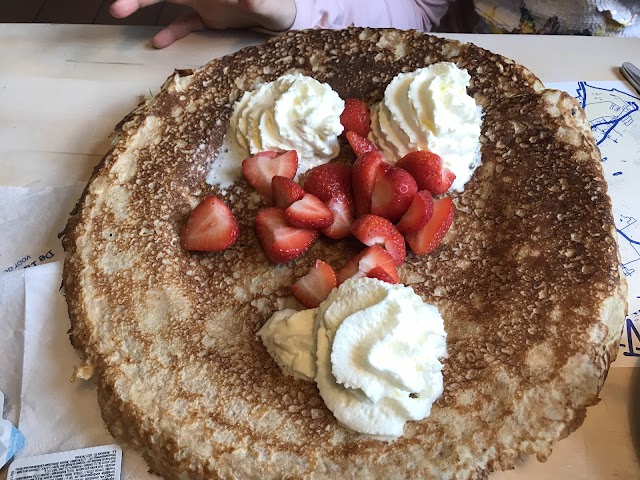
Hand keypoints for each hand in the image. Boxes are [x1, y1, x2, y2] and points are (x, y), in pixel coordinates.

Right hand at [110, 0, 295, 47]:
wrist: (282, 16)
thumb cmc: (276, 4)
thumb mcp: (266, 4)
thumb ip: (254, 1)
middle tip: (116, 6)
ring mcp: (201, 1)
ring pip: (166, 1)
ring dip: (142, 3)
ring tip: (117, 11)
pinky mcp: (206, 17)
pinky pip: (182, 23)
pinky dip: (170, 32)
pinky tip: (156, 44)